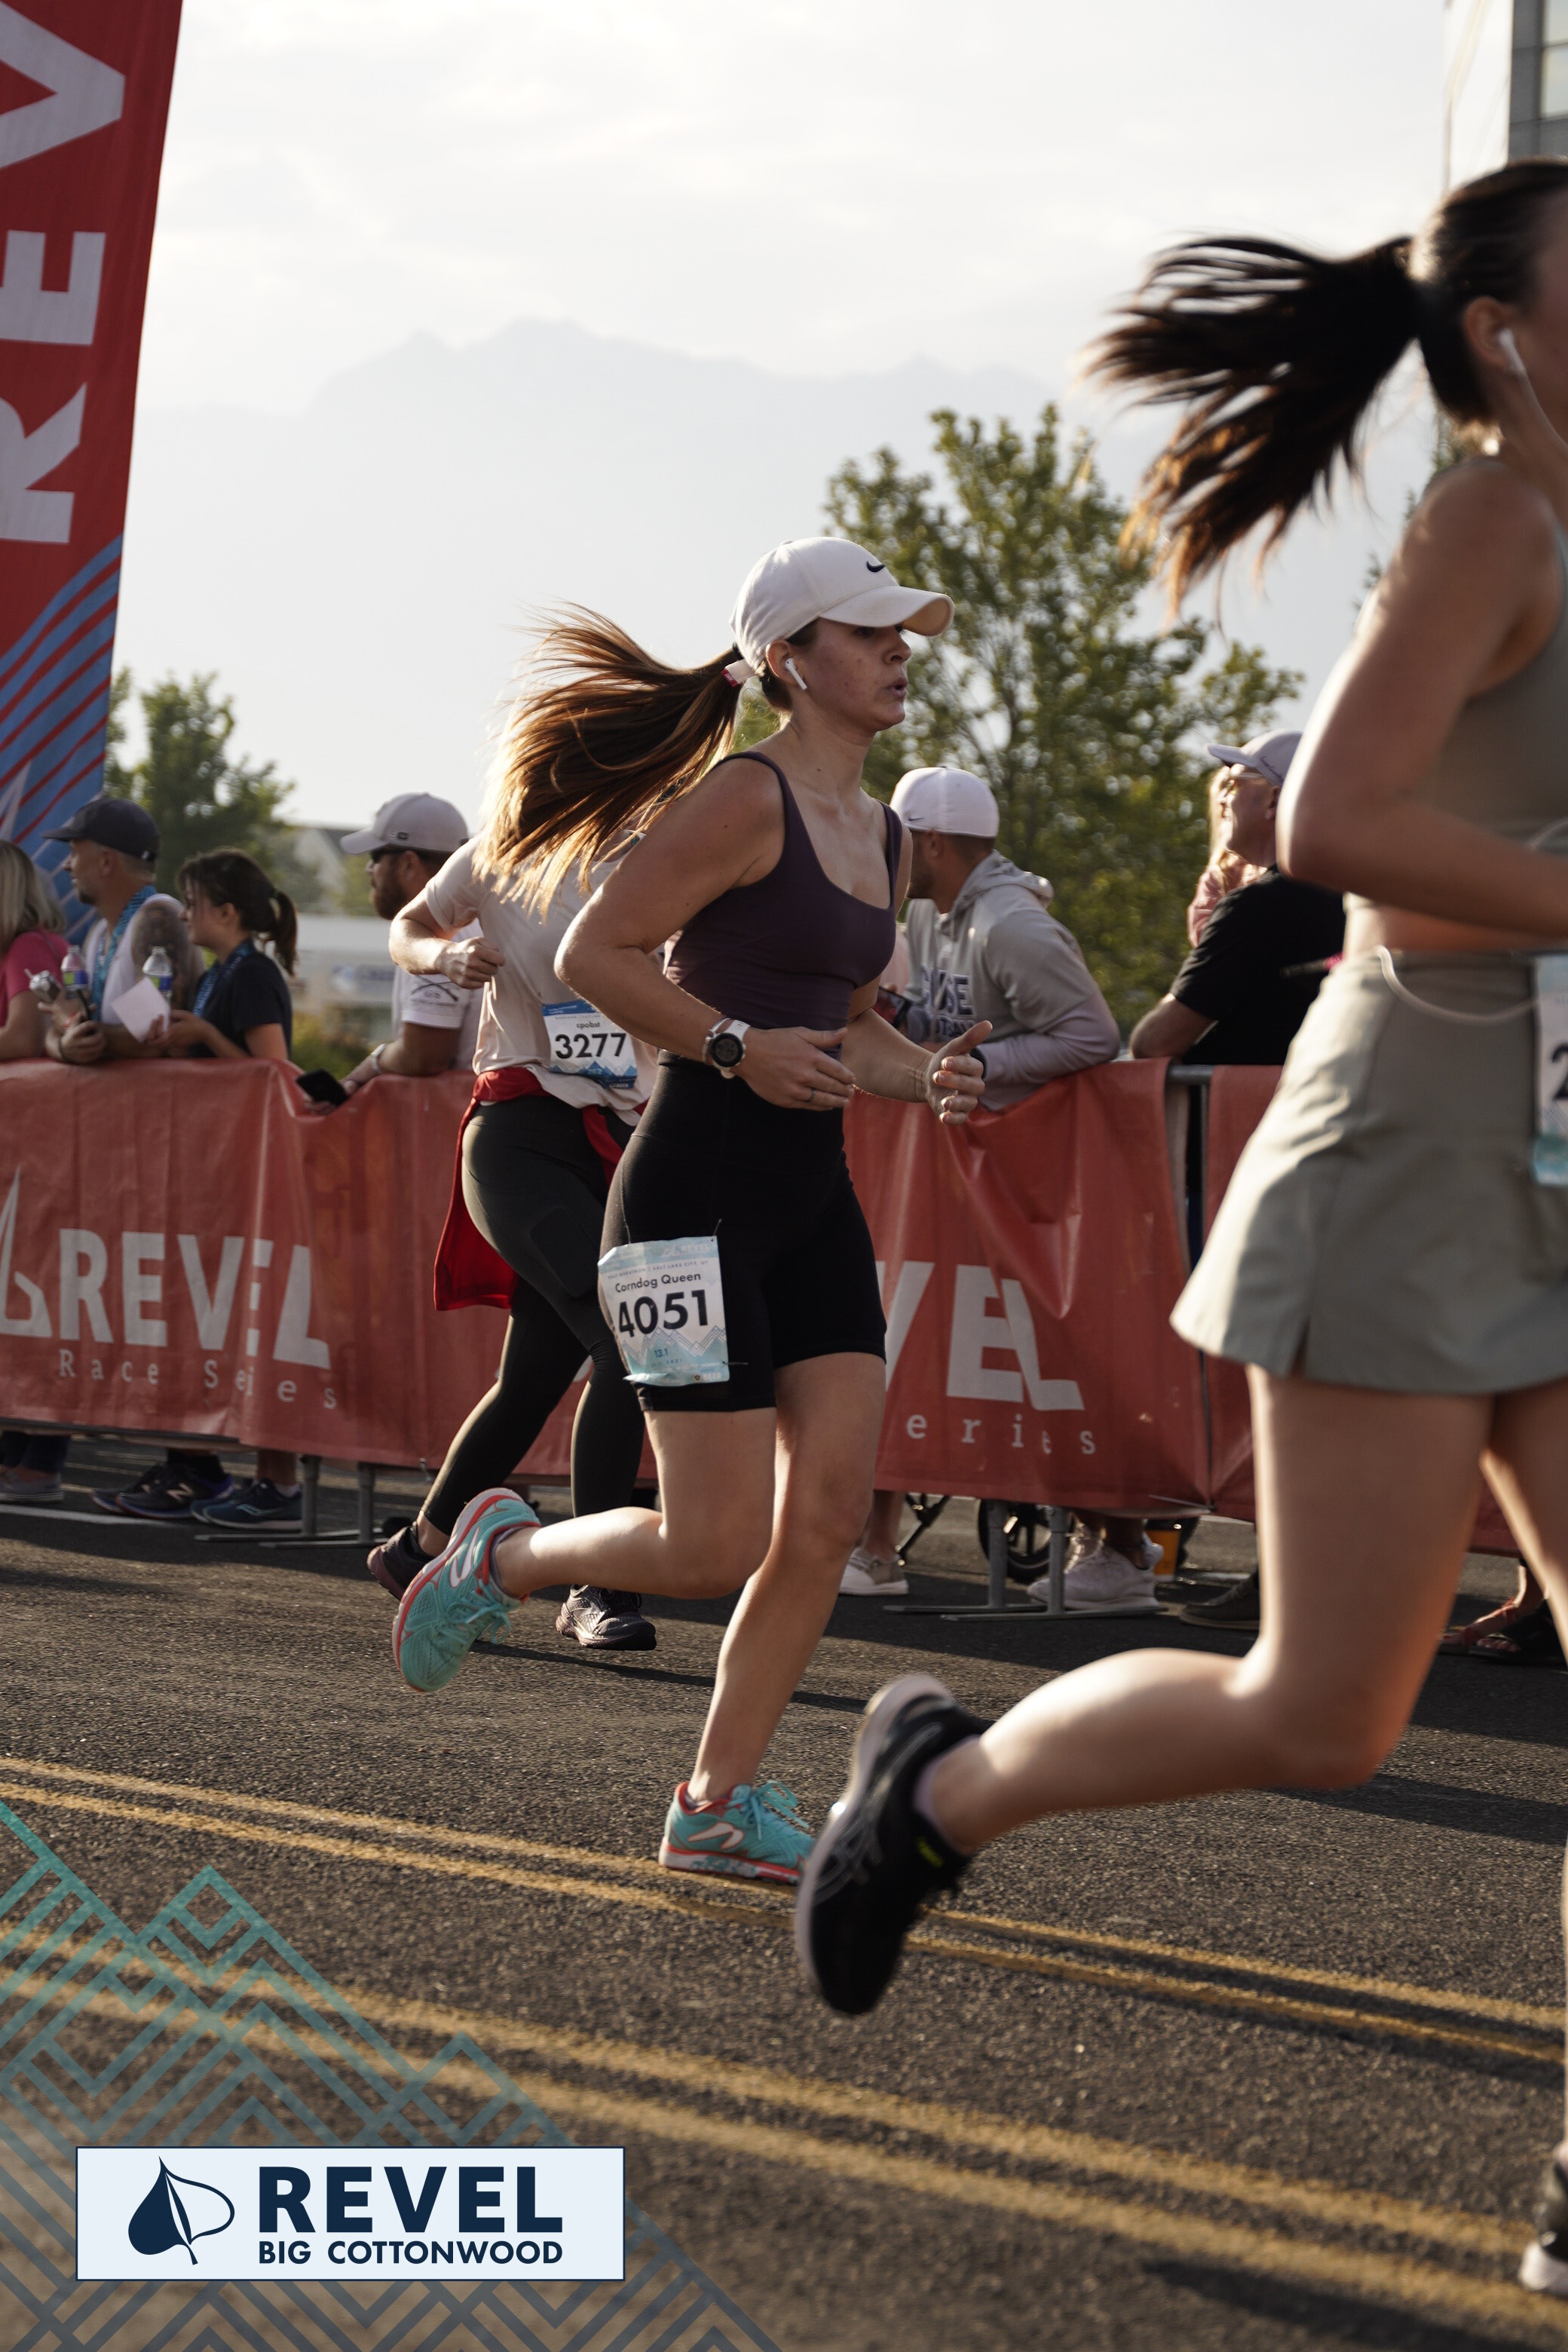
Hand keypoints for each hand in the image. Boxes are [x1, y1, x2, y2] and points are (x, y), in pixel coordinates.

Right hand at [55, 1016, 105, 1065]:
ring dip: (103, 1042)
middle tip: (100, 1033)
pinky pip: (97, 1055)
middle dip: (101, 1035)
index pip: (87, 1026)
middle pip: (96, 1039)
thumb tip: (95, 1005)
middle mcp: (76, 1043)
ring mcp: (80, 1052)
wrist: (61, 1050)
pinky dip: (100, 1050)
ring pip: (98, 1047)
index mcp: (74, 1033)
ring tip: (101, 1039)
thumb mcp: (74, 1024)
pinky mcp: (83, 1059)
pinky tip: (98, 1046)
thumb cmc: (72, 1033)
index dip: (94, 1024)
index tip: (94, 1024)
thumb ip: (84, 1014)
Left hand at [157, 1008, 211, 1055]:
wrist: (205, 1033)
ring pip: (162, 1046)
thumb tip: (168, 1015)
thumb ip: (174, 1013)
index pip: (156, 1035)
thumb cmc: (196, 1022)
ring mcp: (176, 1044)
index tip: (159, 1018)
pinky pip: (168, 1046)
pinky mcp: (180, 1046)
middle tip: (155, 1029)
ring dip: (158, 1041)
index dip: (154, 1028)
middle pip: (156, 1044)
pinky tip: (169, 1035)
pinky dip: (165, 1042)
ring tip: (160, 1032)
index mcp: (172, 1032)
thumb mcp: (184, 1014)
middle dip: (152, 1038)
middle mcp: (172, 1040)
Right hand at [436, 935, 503, 989]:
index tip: (497, 959)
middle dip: (492, 967)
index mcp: (476, 950)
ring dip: (485, 974)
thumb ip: (491, 945)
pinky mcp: (463, 983)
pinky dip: (478, 980)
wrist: (446, 958)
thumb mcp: (478, 940)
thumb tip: (499, 955)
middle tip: (484, 963)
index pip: (499, 960)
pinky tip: (472, 974)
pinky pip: (480, 985)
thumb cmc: (466, 949)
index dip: (500, 960)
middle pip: (494, 970)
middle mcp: (471, 962)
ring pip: (488, 978)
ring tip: (478, 968)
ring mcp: (466, 974)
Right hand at [737, 1026, 855, 1111]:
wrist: (748, 1054)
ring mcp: (796, 1089)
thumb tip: (844, 1032)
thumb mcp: (800, 1033)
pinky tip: (827, 1106)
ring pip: (823, 1099)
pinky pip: (809, 1106)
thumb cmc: (775, 1041)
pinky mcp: (786, 1100)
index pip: (838, 1071)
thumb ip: (823, 1037)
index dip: (847, 1077)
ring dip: (836, 1102)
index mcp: (811, 1057)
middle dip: (845, 1091)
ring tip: (844, 1103)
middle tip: (851, 1093)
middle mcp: (806, 1075)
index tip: (852, 1079)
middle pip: (832, 1086)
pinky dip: (820, 1107)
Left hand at [924, 1021, 990, 1123]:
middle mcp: (974, 1087)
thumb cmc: (944, 1062)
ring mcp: (967, 1101)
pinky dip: (953, 1119)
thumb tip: (988, 1023)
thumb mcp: (953, 1048)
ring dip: (956, 1102)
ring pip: (969, 1104)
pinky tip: (944, 1116)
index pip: (974, 1068)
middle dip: (955, 1081)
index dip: (960, 1065)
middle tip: (936, 1076)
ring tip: (944, 1101)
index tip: (944, 1061)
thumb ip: (970, 1038)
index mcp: (975, 1070)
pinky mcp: (958, 1113)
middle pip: (972, 1087)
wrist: (927, 1079)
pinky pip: (960, 1119)